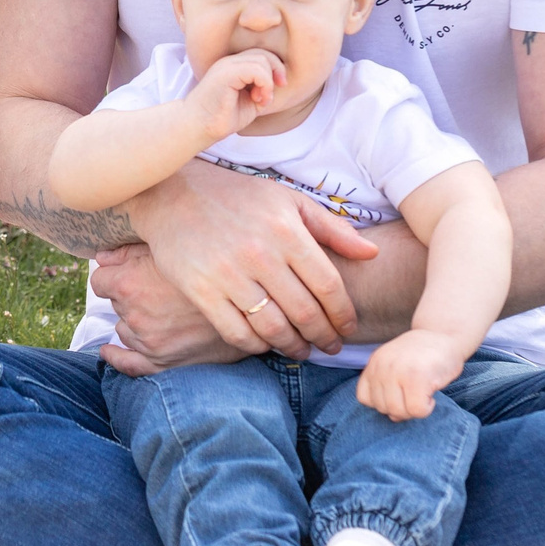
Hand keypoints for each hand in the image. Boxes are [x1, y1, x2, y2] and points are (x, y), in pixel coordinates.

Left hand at [90, 244, 277, 374]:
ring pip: (125, 328)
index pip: (101, 280)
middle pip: (116, 303)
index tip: (125, 270)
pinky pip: (129, 365)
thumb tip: (101, 258)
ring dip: (134, 319)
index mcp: (131, 284)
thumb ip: (130, 251)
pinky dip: (117, 357)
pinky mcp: (164, 363)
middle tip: (156, 284)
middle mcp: (136, 315)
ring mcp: (150, 343)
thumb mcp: (172, 246)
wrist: (256, 299)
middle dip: (130, 294)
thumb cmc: (213, 262)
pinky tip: (110, 351)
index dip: (113, 273)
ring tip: (162, 307)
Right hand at [129, 159, 378, 358]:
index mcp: (286, 230)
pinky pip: (237, 332)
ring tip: (303, 351)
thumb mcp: (288, 200)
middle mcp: (260, 253)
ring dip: (294, 347)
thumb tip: (372, 253)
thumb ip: (332, 228)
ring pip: (273, 328)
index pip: (328, 285)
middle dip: (324, 337)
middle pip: (305, 312)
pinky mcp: (201, 291)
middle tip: (331, 347)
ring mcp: (228, 274)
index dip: (343, 314)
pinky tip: (266, 345)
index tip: (348, 327)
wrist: (172, 194)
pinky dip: (257, 345)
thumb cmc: (238, 197)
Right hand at [187, 48, 283, 139]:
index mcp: (233, 67)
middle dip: (277, 71)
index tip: (274, 90)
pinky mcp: (226, 74)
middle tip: (272, 94)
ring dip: (269, 82)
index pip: (261, 56)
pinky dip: (265, 84)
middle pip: (264, 54)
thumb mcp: (249, 101)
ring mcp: (227, 66)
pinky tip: (258, 100)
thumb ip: (262, 90)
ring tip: (261, 100)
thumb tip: (279, 83)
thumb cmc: (221, 118)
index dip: (274, 70)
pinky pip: (256, 69)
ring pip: (262, 59)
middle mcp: (229, 62)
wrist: (198, 127)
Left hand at [356, 330, 467, 420]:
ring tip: (423, 394)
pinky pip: (417, 410)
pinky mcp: (419, 378)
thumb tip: (394, 418)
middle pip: (383, 408)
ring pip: (399, 412)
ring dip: (414, 410)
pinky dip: (426, 409)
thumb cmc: (423, 355)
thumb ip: (389, 390)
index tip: (400, 393)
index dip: (383, 402)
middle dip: (401, 409)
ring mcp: (399, 371)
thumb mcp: (396, 366)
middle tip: (416, 394)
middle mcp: (383, 366)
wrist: (445, 334)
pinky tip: (431, 396)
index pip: (365, 398)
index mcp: (374, 363)